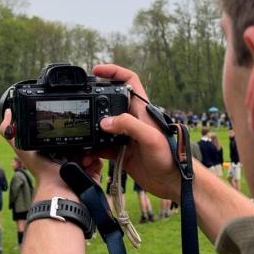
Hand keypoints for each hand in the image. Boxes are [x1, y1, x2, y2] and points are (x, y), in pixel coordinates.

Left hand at [0, 109, 99, 199]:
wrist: (62, 191)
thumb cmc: (42, 171)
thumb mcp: (22, 147)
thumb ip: (10, 132)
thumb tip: (7, 113)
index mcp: (53, 149)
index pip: (63, 132)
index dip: (65, 129)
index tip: (66, 130)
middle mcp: (66, 156)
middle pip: (78, 138)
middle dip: (79, 139)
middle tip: (75, 146)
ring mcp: (80, 164)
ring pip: (91, 147)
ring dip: (88, 151)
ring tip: (82, 158)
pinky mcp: (92, 172)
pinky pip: (99, 160)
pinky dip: (95, 161)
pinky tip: (87, 165)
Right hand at [92, 64, 183, 201]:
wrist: (171, 182)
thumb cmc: (169, 156)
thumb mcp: (150, 136)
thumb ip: (128, 125)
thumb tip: (104, 122)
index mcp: (142, 110)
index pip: (128, 81)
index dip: (114, 72)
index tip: (96, 71)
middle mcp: (133, 120)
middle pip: (110, 102)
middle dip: (96, 102)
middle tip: (83, 105)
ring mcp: (126, 136)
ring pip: (104, 125)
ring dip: (92, 128)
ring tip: (82, 131)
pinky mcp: (121, 151)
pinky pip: (102, 146)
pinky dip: (93, 148)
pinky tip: (87, 152)